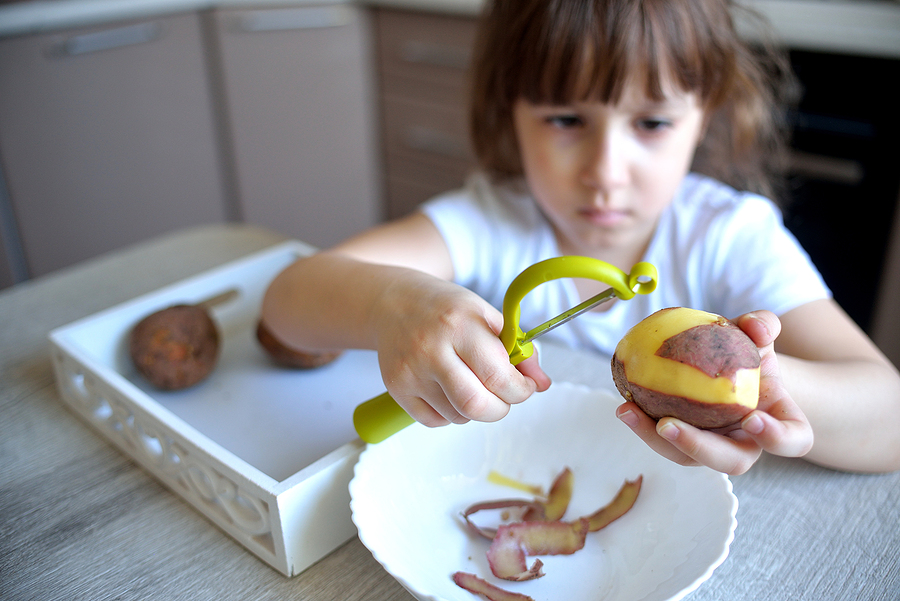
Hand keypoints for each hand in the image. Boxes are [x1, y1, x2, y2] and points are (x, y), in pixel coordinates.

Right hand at [372, 274, 550, 426]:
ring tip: (473, 385)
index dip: (521, 390)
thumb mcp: (486, 316)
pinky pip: (435, 421)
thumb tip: (542, 384)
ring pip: (458, 416)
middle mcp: (431, 348)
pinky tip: (450, 390)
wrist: (393, 303)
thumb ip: (518, 349)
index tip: (525, 387)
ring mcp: (410, 371)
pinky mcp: (396, 388)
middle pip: (477, 405)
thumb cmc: (445, 309)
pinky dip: (451, 414)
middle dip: (501, 408)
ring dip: (476, 410)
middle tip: (504, 397)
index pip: (499, 377)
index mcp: (460, 324)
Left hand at [615, 310, 813, 474]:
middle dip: (699, 448)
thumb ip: (762, 326)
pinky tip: (624, 404)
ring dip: (655, 439)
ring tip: (629, 411)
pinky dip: (642, 423)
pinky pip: (662, 440)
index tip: (752, 419)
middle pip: (731, 462)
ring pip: (687, 457)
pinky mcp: (682, 442)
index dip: (777, 438)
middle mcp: (746, 443)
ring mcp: (712, 448)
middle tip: (667, 425)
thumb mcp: (757, 334)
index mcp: (779, 423)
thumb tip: (757, 327)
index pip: (793, 441)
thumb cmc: (746, 351)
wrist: (725, 363)